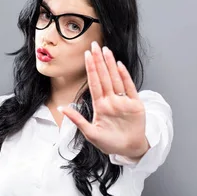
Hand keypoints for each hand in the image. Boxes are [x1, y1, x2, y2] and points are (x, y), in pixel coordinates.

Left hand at [58, 41, 148, 159]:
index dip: (90, 69)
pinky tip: (119, 66)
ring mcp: (123, 101)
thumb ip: (77, 119)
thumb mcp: (90, 133)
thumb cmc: (109, 143)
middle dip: (99, 61)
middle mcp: (111, 100)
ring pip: (116, 79)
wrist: (129, 150)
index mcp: (100, 105)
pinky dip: (125, 77)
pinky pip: (129, 88)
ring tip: (106, 51)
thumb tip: (61, 107)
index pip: (94, 83)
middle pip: (104, 77)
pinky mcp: (135, 104)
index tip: (86, 55)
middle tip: (94, 45)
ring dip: (111, 65)